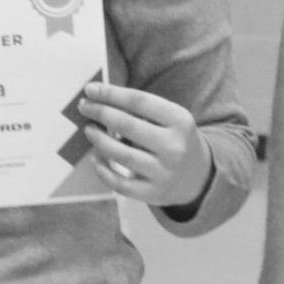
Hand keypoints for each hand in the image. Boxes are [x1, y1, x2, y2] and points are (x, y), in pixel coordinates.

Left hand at [77, 82, 212, 208]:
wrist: (198, 177)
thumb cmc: (174, 139)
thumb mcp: (170, 119)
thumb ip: (141, 109)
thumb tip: (99, 98)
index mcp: (180, 121)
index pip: (139, 101)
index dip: (111, 94)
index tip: (90, 89)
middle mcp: (174, 147)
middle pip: (127, 125)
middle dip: (100, 113)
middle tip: (84, 107)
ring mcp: (164, 172)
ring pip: (121, 154)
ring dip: (98, 140)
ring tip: (89, 130)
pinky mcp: (154, 193)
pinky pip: (120, 184)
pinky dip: (103, 170)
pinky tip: (95, 158)